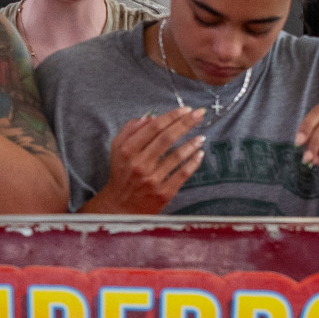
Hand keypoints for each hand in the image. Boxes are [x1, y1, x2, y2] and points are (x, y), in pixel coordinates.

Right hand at [85, 107, 207, 213]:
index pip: (153, 127)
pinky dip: (193, 163)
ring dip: (191, 143)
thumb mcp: (117, 149)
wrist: (120, 208)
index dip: (172, 116)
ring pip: (176, 156)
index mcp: (128, 151)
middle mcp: (140, 164)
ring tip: (201, 135)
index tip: (185, 109)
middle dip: (186, 123)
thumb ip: (130, 130)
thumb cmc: (121, 174)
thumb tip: (151, 116)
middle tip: (199, 114)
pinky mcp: (163, 193)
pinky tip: (199, 154)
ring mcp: (152, 179)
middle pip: (167, 138)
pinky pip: (182, 174)